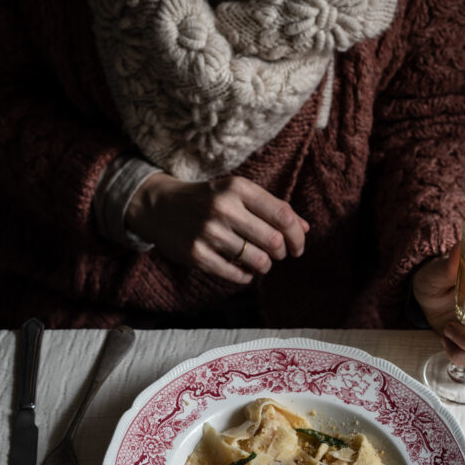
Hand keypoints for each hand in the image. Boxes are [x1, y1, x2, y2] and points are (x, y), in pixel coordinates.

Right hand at [125, 172, 308, 284]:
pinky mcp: (197, 255)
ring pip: (258, 260)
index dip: (298, 236)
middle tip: (276, 254)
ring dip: (264, 266)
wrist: (159, 206)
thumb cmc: (207, 199)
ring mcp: (209, 233)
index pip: (282, 215)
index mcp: (237, 188)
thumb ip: (271, 208)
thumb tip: (305, 228)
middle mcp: (223, 208)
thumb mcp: (237, 193)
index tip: (298, 246)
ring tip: (259, 262)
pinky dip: (246, 277)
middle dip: (282, 253)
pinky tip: (243, 270)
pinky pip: (236, 275)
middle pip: (273, 241)